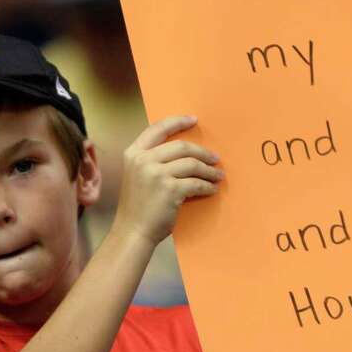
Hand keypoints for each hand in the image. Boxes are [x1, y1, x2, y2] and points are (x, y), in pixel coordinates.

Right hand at [112, 116, 222, 244]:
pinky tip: (212, 189)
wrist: (133, 232)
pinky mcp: (170, 189)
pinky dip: (207, 186)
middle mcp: (143, 160)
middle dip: (202, 152)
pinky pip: (196, 183)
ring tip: (218, 175)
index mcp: (133, 153)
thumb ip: (152, 160)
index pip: (158, 129)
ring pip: (192, 164)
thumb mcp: (137, 175)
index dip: (178, 122)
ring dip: (209, 170)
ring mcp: (156, 174)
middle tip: (215, 158)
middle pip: (181, 146)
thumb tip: (184, 150)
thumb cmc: (139, 206)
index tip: (194, 120)